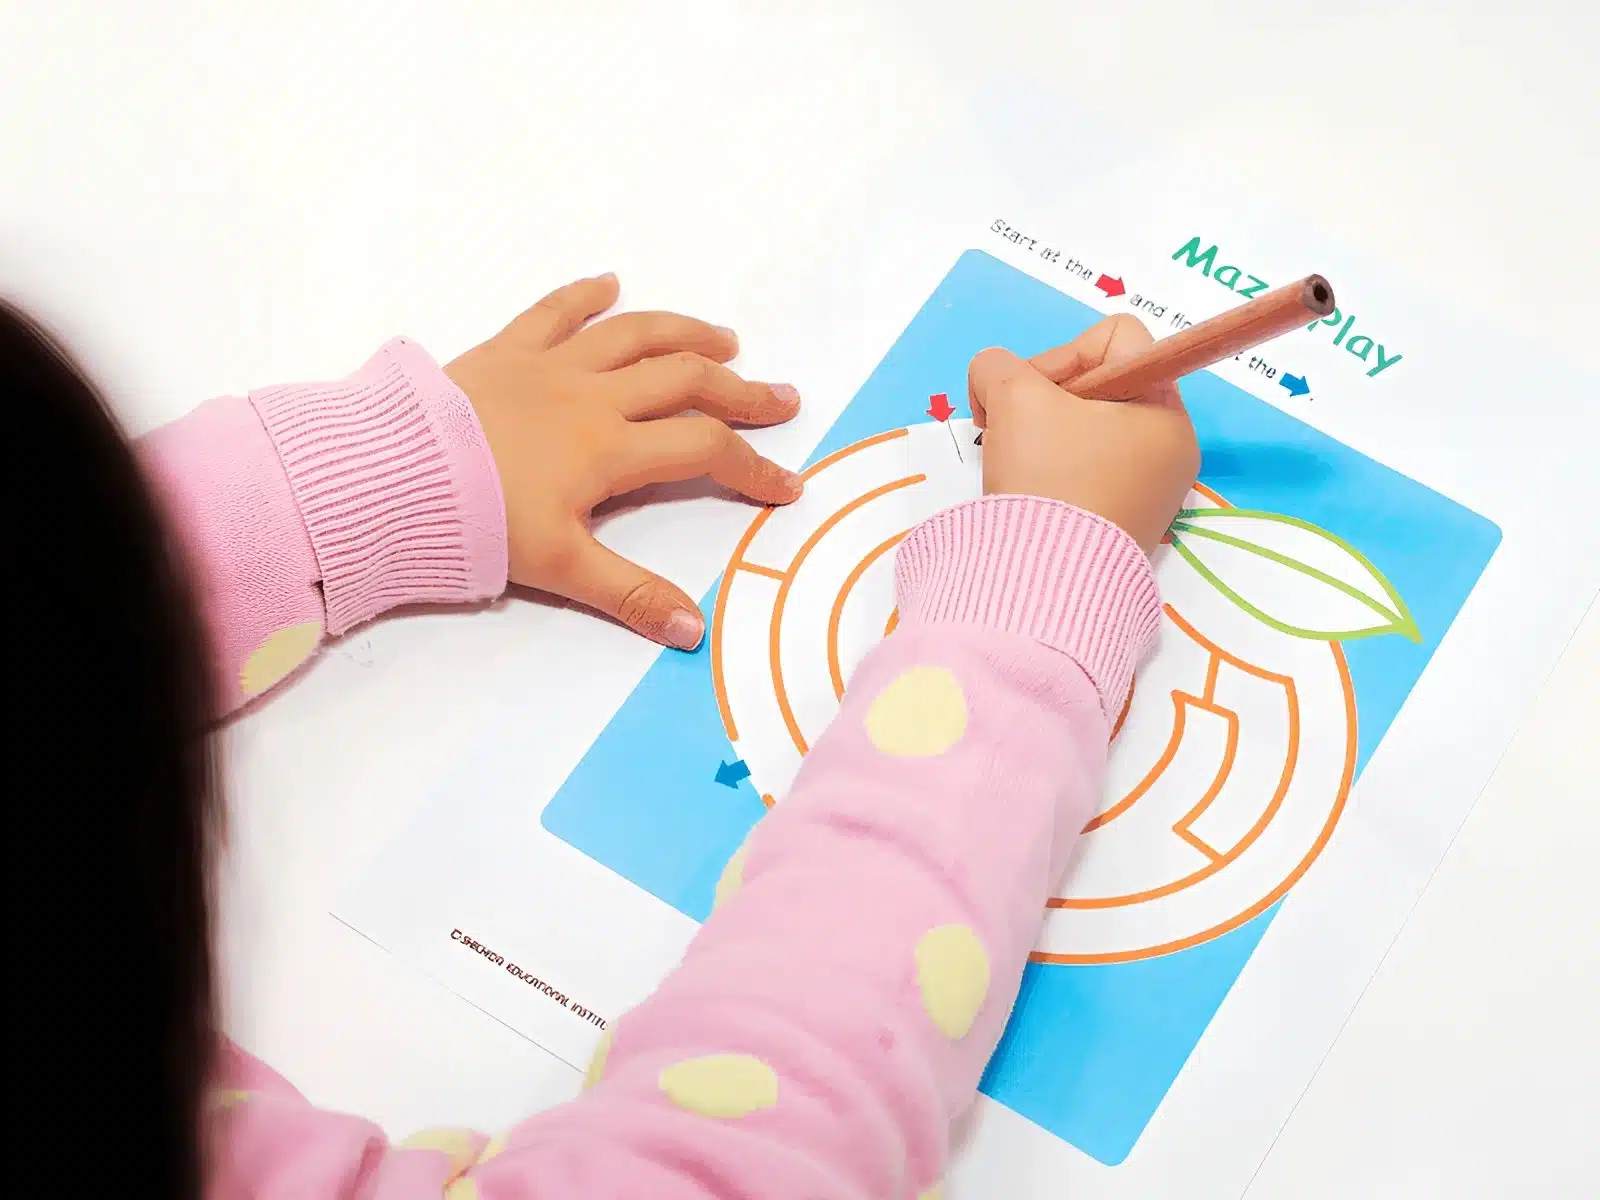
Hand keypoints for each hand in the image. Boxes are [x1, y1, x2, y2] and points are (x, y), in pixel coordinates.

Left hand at [447, 274, 802, 649]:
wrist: (392, 477)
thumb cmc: (477, 524)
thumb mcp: (561, 568)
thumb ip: (632, 595)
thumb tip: (695, 630)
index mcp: (612, 448)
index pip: (704, 450)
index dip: (754, 467)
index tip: (788, 484)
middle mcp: (593, 396)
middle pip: (686, 382)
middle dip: (741, 392)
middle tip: (783, 397)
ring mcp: (549, 365)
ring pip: (634, 336)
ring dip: (685, 334)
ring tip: (725, 339)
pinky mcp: (504, 350)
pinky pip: (553, 310)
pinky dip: (586, 295)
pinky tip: (610, 283)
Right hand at [968, 314, 1199, 552]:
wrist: (1044, 582)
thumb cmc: (1047, 479)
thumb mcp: (1012, 399)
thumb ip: (997, 366)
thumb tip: (995, 379)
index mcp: (1165, 410)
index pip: (1114, 339)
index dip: (1061, 354)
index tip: (1031, 395)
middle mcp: (1169, 448)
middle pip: (1099, 383)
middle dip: (1043, 397)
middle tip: (1011, 428)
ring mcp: (1148, 489)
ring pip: (1085, 427)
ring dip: (1040, 431)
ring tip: (1015, 459)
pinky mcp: (1120, 521)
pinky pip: (1084, 469)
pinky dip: (1050, 467)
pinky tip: (1027, 486)